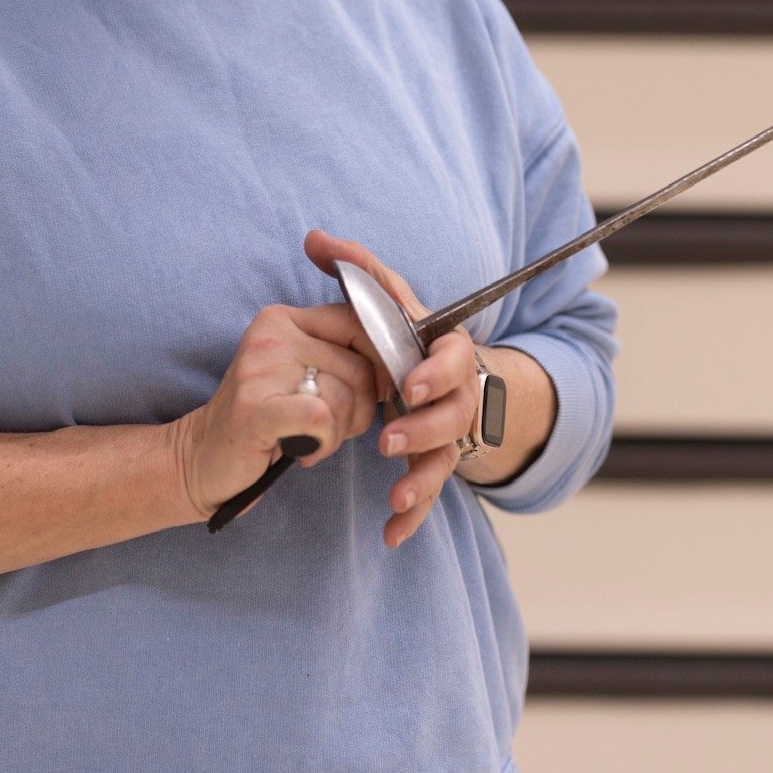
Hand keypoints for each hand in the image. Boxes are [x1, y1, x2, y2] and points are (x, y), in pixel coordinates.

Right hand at [169, 301, 378, 519]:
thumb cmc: (266, 420)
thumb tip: (402, 360)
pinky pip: (322, 416)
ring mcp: (260, 368)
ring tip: (311, 439)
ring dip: (340, 431)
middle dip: (361, 407)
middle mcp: (271, 334)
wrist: (202, 457)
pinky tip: (303, 449)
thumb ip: (341, 356)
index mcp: (284, 318)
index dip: (381, 360)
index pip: (358, 322)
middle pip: (359, 364)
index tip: (376, 392)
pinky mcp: (256, 406)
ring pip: (345, 394)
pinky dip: (325, 441)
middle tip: (331, 427)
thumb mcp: (301, 374)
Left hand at [302, 230, 478, 548]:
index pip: (454, 356)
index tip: (406, 385)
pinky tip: (391, 532)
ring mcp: (447, 430)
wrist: (424, 375)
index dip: (435, 372)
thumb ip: (355, 269)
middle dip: (426, 426)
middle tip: (387, 437)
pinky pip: (429, 492)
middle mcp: (455, 391)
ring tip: (393, 492)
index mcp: (444, 349)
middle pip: (457, 412)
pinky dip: (414, 514)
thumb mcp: (383, 298)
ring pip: (447, 457)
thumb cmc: (399, 335)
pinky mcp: (431, 462)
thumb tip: (315, 239)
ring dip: (423, 476)